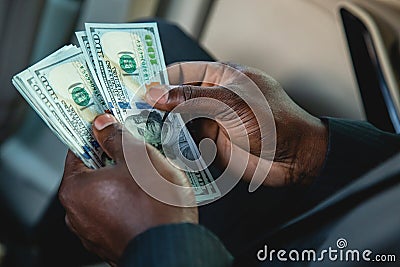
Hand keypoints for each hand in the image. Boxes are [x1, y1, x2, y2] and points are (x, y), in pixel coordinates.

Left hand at [58, 114, 197, 264]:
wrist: (172, 246)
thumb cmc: (154, 205)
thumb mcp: (137, 157)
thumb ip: (116, 138)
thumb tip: (102, 125)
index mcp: (76, 190)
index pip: (78, 151)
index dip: (95, 135)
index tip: (106, 126)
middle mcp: (77, 214)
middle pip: (92, 173)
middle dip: (113, 158)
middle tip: (133, 148)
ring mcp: (94, 231)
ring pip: (107, 193)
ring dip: (122, 180)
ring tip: (147, 173)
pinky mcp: (111, 241)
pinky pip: (116, 212)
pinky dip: (128, 201)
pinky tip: (148, 195)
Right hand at [145, 62, 327, 186]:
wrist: (295, 159)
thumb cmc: (274, 121)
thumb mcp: (229, 103)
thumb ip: (190, 97)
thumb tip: (155, 93)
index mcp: (221, 77)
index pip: (182, 72)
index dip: (159, 80)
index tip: (137, 90)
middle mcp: (214, 99)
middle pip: (177, 99)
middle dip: (157, 107)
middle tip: (131, 115)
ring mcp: (213, 122)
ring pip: (179, 122)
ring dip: (163, 128)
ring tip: (139, 133)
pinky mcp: (212, 145)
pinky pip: (187, 144)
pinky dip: (173, 147)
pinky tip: (159, 149)